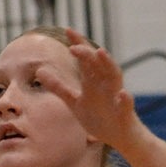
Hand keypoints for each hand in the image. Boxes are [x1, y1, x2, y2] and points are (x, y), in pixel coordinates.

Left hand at [39, 30, 143, 149]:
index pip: (85, 59)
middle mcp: (105, 84)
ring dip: (108, 65)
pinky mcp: (124, 112)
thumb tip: (39, 71)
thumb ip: (58, 86)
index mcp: (93, 81)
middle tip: (73, 47)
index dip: (78, 44)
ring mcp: (116, 97)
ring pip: (114, 77)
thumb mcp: (74, 101)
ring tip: (100, 53)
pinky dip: (125, 98)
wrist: (118, 136)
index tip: (67, 30)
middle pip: (97, 64)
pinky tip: (123, 93)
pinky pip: (126, 104)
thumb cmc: (97, 117)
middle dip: (87, 54)